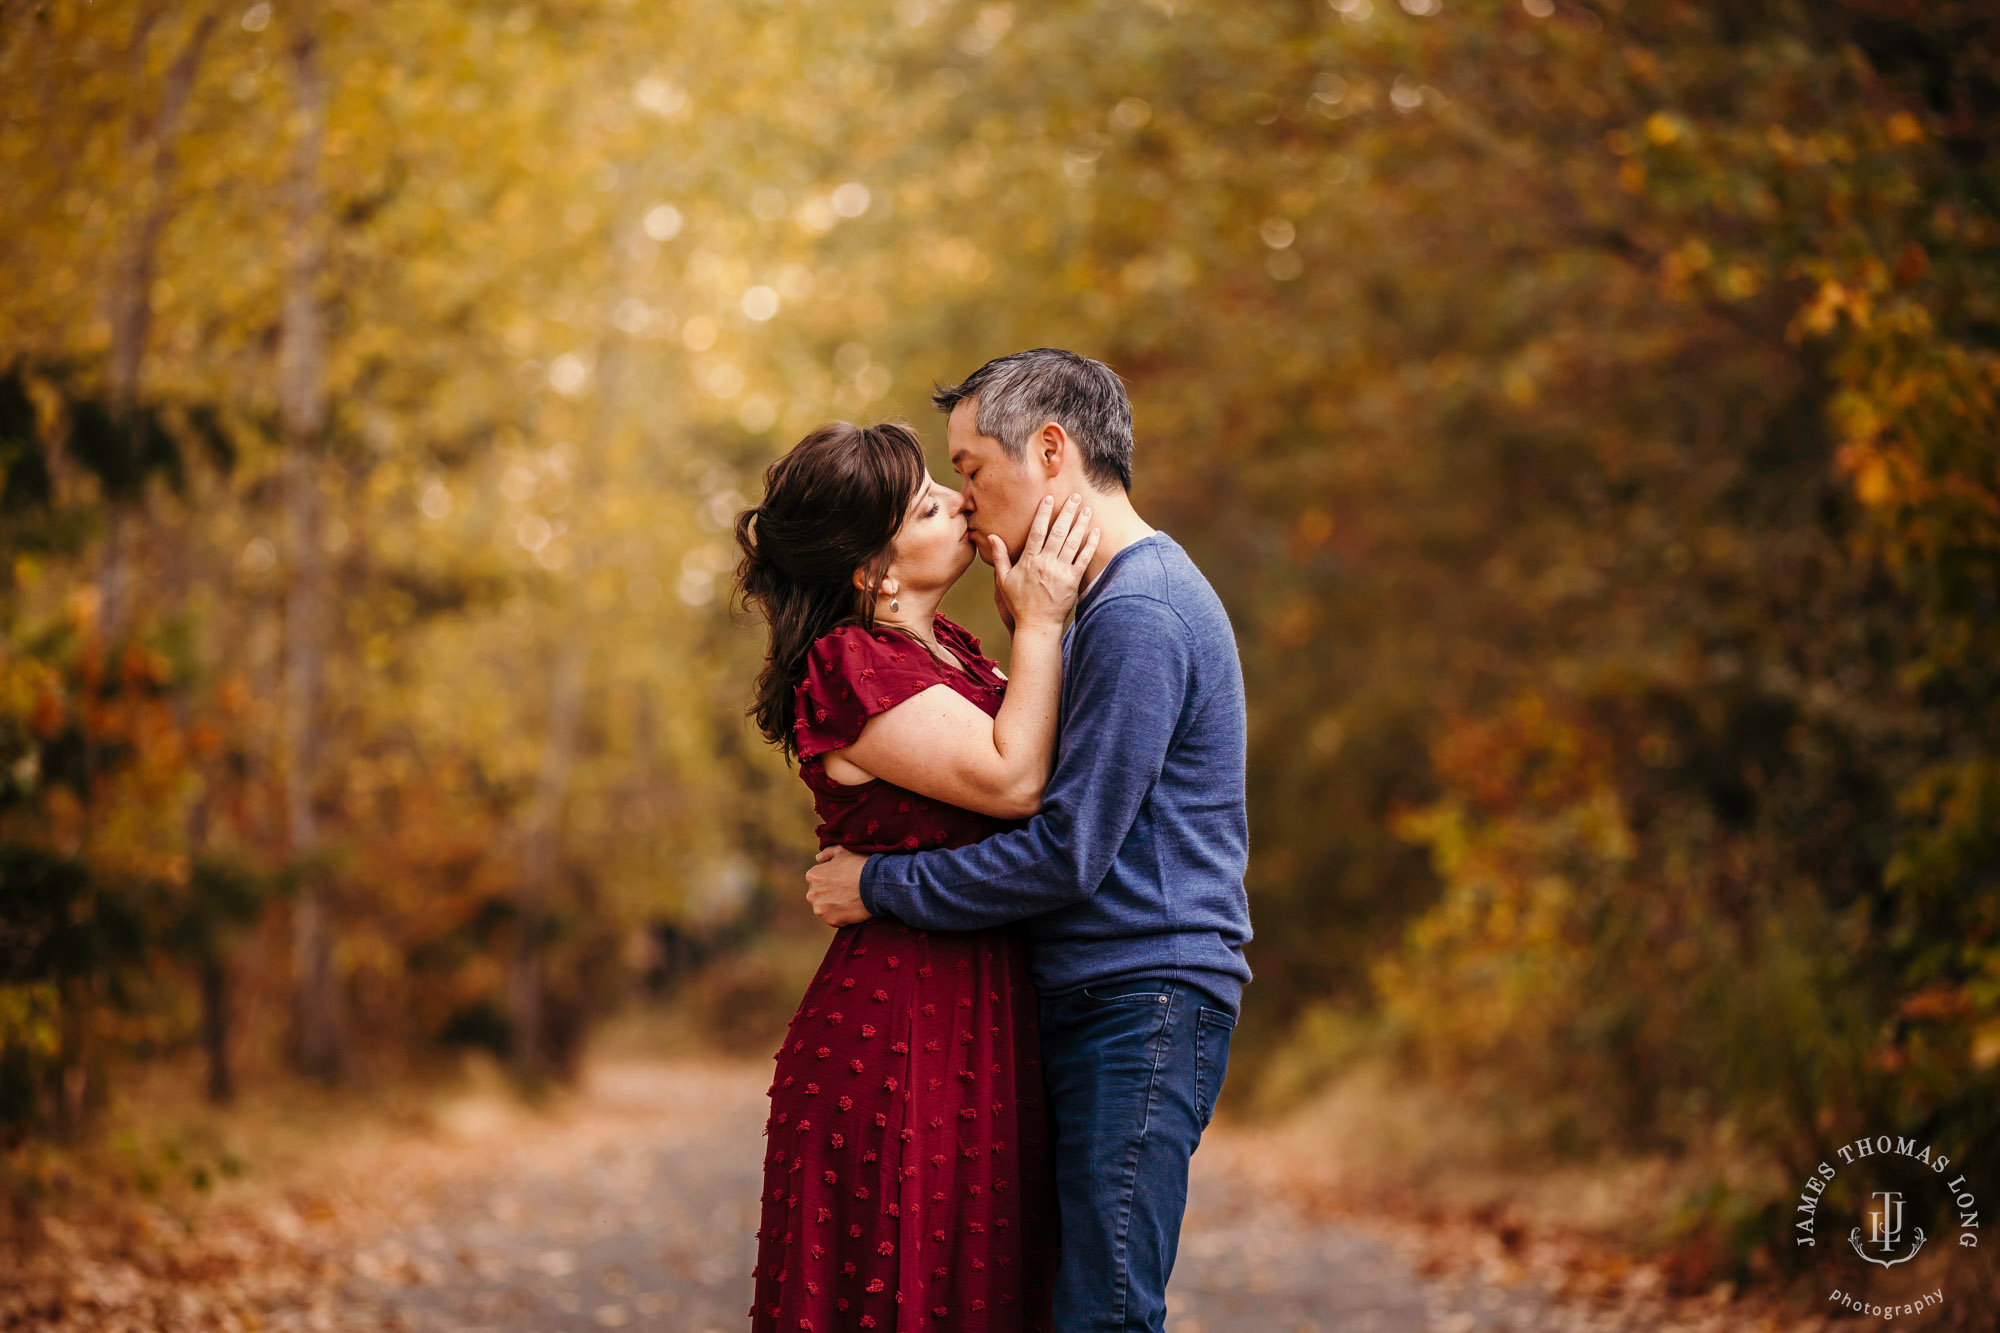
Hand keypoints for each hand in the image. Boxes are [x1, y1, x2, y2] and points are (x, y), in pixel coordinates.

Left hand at [806, 846, 872, 926]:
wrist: (876, 884)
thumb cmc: (860, 864)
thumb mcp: (843, 850)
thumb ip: (827, 853)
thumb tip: (818, 858)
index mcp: (812, 876)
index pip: (818, 879)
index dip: (832, 879)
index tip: (844, 879)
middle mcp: (812, 894)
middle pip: (820, 895)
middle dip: (830, 893)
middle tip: (848, 890)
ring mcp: (820, 909)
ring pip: (825, 908)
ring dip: (835, 905)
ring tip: (851, 899)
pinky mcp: (831, 920)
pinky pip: (834, 919)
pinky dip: (842, 915)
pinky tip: (852, 908)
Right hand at [991, 493, 1099, 631]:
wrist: (1036, 625)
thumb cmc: (1019, 603)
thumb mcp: (1003, 580)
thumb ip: (1000, 557)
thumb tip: (992, 537)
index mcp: (1029, 560)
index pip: (1037, 531)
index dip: (1043, 513)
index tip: (1049, 498)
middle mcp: (1046, 563)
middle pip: (1058, 532)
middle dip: (1067, 512)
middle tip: (1075, 496)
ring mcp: (1061, 572)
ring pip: (1073, 542)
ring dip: (1080, 523)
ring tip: (1087, 508)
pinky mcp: (1073, 581)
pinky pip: (1083, 559)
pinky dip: (1090, 544)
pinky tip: (1095, 531)